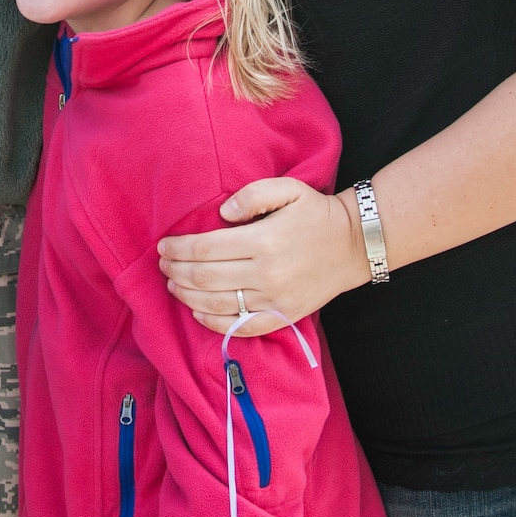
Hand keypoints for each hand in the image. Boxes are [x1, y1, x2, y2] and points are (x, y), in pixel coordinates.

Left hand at [158, 179, 368, 335]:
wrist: (353, 245)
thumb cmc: (316, 213)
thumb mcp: (287, 189)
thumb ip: (251, 196)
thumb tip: (221, 214)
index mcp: (264, 241)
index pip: (206, 249)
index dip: (179, 248)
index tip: (163, 246)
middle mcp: (266, 274)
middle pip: (205, 277)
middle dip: (176, 271)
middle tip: (162, 264)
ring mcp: (274, 299)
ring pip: (217, 304)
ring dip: (187, 296)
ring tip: (173, 284)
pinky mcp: (282, 316)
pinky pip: (241, 327)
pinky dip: (214, 323)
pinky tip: (197, 312)